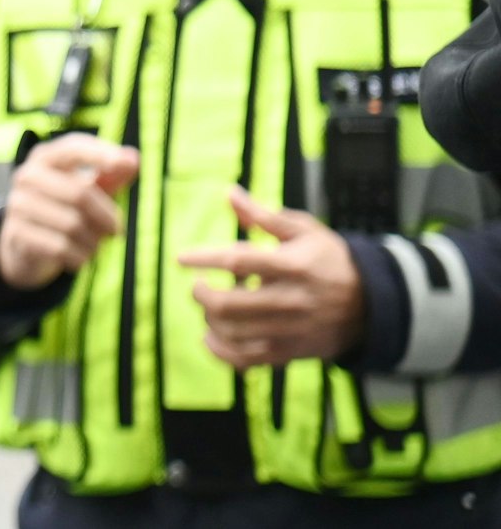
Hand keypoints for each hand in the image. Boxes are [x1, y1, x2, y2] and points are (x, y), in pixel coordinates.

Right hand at [0, 134, 139, 289]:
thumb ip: (112, 173)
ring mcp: (18, 204)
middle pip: (80, 194)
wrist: (26, 242)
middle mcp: (27, 176)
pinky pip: (60, 248)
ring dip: (93, 240)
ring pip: (72, 225)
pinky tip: (79, 256)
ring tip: (94, 243)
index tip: (126, 164)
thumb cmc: (65, 206)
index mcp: (45, 157)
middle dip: (106, 216)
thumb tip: (133, 159)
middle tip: (117, 230)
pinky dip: (79, 256)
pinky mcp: (16, 233)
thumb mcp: (90, 187)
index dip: (100, 154)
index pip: (73, 148)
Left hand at [177, 188, 363, 369]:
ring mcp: (289, 330)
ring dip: (210, 318)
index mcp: (292, 266)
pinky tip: (211, 334)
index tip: (182, 258)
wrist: (372, 305)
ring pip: (232, 333)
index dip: (205, 259)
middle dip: (201, 294)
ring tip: (211, 305)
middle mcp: (289, 301)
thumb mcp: (305, 231)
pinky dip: (219, 350)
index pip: (238, 262)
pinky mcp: (288, 352)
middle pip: (229, 304)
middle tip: (197, 285)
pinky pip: (243, 360)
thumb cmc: (331, 261)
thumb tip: (230, 194)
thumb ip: (264, 216)